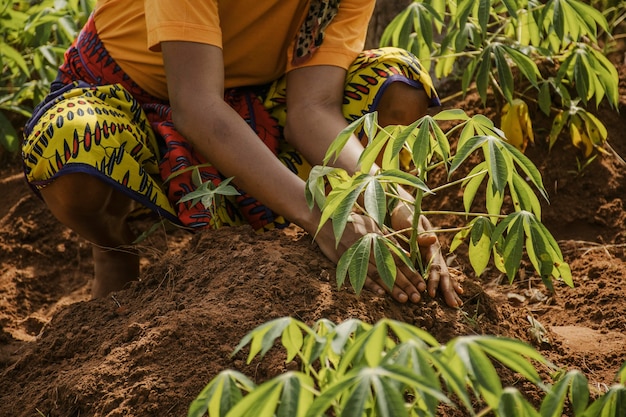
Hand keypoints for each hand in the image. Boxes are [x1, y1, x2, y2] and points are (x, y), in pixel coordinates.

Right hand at [314, 213, 428, 303]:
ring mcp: (359, 254)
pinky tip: (381, 294)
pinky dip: (370, 284)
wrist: (327, 222)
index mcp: (379, 239)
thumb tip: (405, 254)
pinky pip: (359, 274)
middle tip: (418, 298)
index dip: (411, 272)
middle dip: (406, 284)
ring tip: (404, 299)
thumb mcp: (372, 225)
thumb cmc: (352, 222)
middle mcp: (371, 247)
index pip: (399, 258)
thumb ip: (388, 239)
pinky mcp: (346, 260)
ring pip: (379, 274)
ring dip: (392, 288)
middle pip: (392, 268)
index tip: (421, 284)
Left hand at [391, 204, 463, 307]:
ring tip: (457, 304)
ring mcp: (433, 254)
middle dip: (448, 289)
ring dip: (450, 289)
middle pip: (443, 272)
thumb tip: (434, 239)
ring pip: (444, 274)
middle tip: (454, 306)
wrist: (405, 208)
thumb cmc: (405, 215)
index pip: (434, 266)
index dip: (434, 280)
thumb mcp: (410, 222)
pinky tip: (455, 291)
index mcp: (430, 245)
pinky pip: (439, 272)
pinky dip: (446, 282)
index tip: (432, 294)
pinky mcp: (429, 256)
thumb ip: (420, 232)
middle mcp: (434, 251)